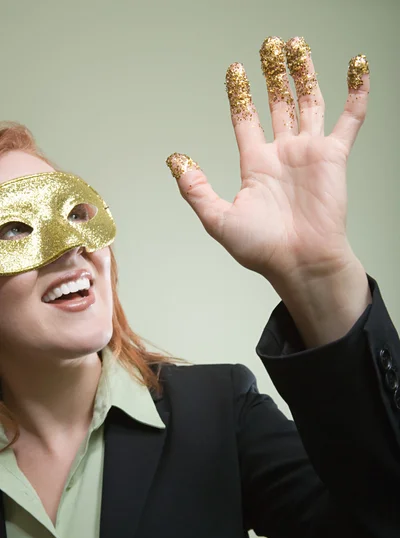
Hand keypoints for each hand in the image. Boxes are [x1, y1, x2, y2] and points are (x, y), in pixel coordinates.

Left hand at [166, 36, 369, 291]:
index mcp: (256, 165)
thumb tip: (175, 161)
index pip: (246, 119)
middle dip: (273, 74)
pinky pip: (350, 119)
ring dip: (303, 73)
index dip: (240, 95)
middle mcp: (282, 155)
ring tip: (297, 46)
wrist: (300, 262)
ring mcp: (309, 153)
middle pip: (277, 104)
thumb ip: (196, 189)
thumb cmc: (263, 248)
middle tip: (269, 45)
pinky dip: (356, 93)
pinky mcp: (333, 157)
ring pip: (308, 102)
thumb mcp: (218, 219)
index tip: (235, 70)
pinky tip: (357, 67)